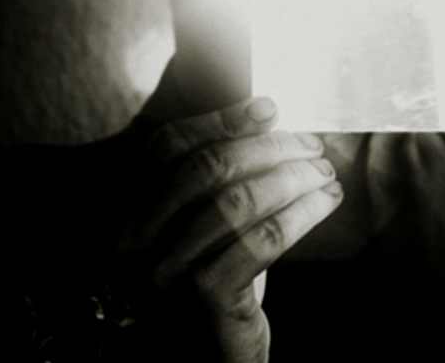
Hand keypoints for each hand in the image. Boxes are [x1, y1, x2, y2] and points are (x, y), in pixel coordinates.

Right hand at [112, 97, 343, 361]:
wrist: (202, 362)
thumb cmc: (202, 287)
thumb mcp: (190, 230)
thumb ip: (206, 184)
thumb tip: (263, 121)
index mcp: (119, 211)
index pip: (167, 146)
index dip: (220, 120)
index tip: (269, 108)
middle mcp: (130, 240)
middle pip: (206, 169)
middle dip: (266, 148)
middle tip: (310, 145)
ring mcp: (162, 271)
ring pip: (237, 201)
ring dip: (291, 178)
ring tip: (323, 173)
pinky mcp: (202, 297)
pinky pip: (261, 239)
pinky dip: (301, 213)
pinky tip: (324, 203)